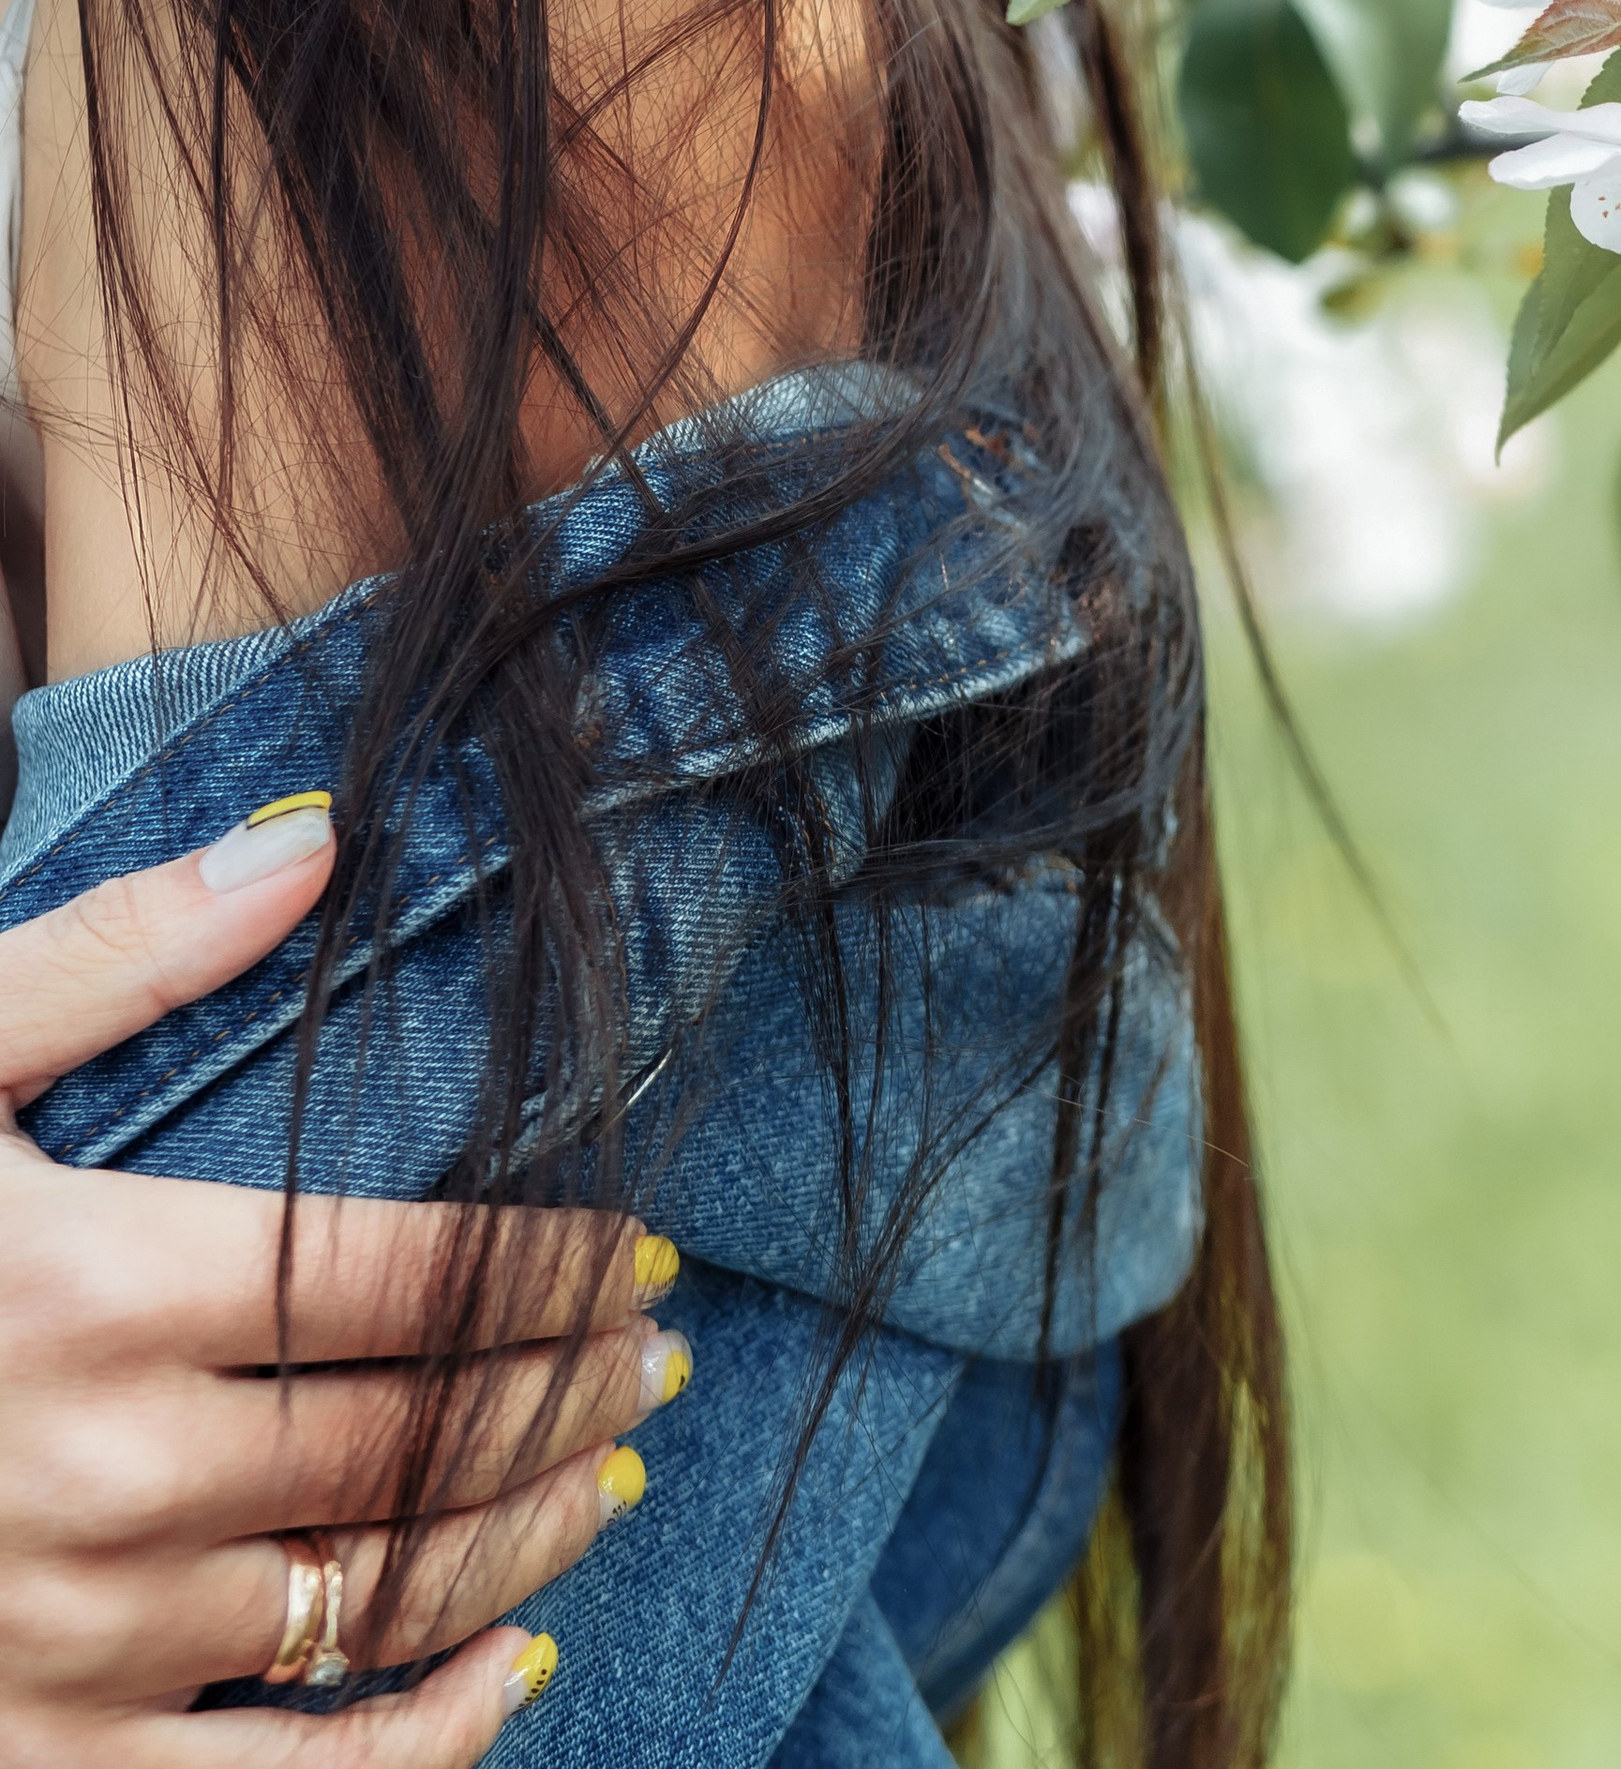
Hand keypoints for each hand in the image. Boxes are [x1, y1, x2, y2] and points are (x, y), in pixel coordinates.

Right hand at [0, 792, 692, 1755]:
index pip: (403, 1277)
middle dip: (566, 1397)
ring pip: (373, 1604)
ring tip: (609, 1480)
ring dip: (522, 1545)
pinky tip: (501, 1677)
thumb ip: (118, 957)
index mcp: (85, 1289)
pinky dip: (415, 1749)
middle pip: (412, 1441)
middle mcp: (90, 1476)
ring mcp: (60, 1645)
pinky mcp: (30, 1766)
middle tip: (655, 1361)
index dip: (550, 1270)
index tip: (640, 1256)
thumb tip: (312, 846)